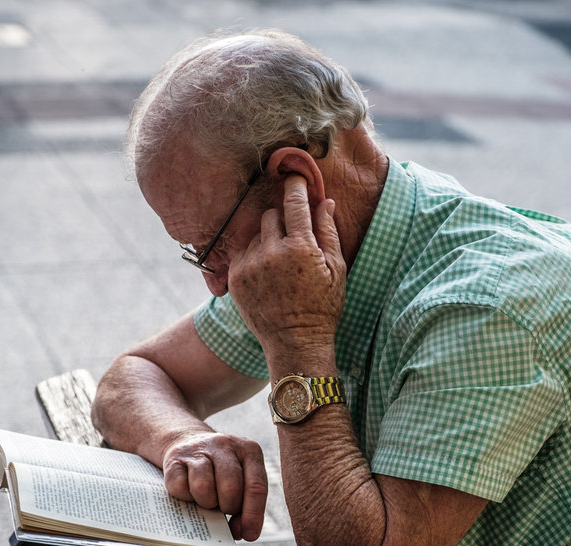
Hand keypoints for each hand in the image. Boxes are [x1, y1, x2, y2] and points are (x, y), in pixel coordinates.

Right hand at [161, 431, 267, 541]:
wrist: (189, 441)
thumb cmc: (221, 469)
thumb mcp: (241, 478)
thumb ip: (246, 504)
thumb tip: (240, 532)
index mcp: (249, 451)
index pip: (257, 486)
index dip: (253, 515)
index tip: (249, 534)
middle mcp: (226, 445)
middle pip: (230, 488)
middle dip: (227, 508)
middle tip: (223, 508)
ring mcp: (199, 449)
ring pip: (203, 487)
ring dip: (206, 503)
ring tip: (208, 499)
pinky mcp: (175, 458)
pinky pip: (179, 487)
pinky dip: (185, 497)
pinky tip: (190, 492)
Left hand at [229, 174, 345, 361]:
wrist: (294, 343)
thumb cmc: (322, 307)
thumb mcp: (336, 269)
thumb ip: (328, 232)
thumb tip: (325, 202)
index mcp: (299, 247)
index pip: (293, 202)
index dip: (295, 186)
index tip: (295, 177)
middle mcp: (270, 252)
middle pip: (270, 215)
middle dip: (283, 220)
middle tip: (294, 238)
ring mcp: (249, 265)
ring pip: (256, 234)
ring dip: (268, 239)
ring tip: (282, 264)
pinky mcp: (234, 277)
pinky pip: (243, 252)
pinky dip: (254, 256)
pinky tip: (268, 274)